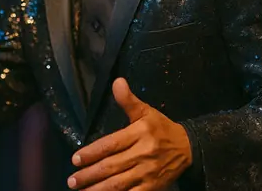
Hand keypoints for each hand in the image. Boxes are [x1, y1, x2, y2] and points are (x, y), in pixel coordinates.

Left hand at [68, 78, 191, 189]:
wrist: (188, 148)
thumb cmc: (162, 129)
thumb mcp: (146, 112)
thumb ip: (128, 100)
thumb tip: (116, 82)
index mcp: (140, 133)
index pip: (111, 144)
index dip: (92, 152)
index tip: (76, 159)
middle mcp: (143, 153)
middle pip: (111, 165)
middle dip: (89, 174)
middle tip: (72, 180)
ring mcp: (148, 172)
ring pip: (118, 183)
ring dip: (98, 189)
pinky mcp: (152, 187)